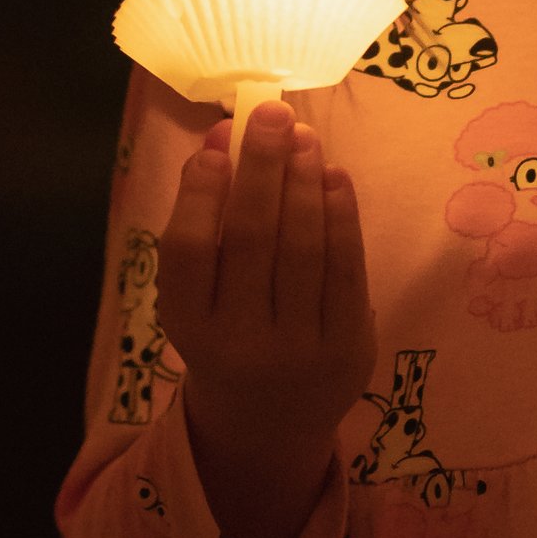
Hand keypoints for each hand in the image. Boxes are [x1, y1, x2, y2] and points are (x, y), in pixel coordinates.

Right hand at [156, 99, 373, 537]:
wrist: (268, 425)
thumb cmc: (223, 337)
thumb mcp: (195, 296)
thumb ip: (203, 221)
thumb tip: (222, 139)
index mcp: (188, 327)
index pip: (188, 252)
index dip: (201, 191)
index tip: (219, 139)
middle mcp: (241, 343)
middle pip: (253, 239)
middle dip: (263, 167)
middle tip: (273, 112)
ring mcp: (300, 350)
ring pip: (304, 249)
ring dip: (304, 182)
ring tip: (304, 137)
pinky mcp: (348, 350)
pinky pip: (347, 270)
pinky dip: (342, 216)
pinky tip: (334, 176)